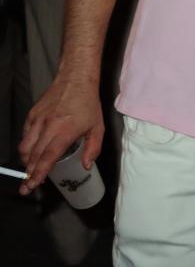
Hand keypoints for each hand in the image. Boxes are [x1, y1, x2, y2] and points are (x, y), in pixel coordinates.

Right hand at [18, 77, 103, 194]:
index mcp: (65, 131)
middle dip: (29, 174)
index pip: (47, 158)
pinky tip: (32, 152)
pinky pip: (25, 135)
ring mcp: (38, 120)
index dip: (39, 174)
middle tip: (27, 186)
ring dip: (26, 161)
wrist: (76, 79)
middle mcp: (48, 126)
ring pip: (25, 147)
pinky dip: (26, 146)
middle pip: (33, 156)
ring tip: (30, 171)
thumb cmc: (88, 103)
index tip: (33, 185)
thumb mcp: (98, 126)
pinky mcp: (32, 115)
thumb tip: (86, 166)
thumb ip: (93, 148)